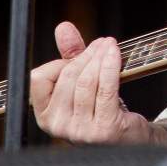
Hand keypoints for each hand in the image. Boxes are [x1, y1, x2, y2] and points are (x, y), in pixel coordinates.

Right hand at [29, 22, 153, 144]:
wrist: (129, 137)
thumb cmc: (101, 107)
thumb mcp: (82, 81)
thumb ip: (70, 55)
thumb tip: (63, 27)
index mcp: (45, 116)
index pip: (38, 79)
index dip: (57, 63)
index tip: (77, 54)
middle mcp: (58, 126)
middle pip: (67, 77)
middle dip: (86, 54)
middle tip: (102, 42)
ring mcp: (80, 130)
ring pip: (87, 81)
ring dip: (100, 57)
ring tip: (110, 46)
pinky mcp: (103, 129)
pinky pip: (106, 89)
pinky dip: (111, 66)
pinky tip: (116, 54)